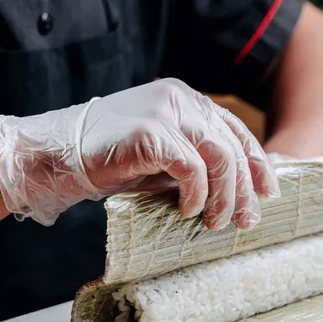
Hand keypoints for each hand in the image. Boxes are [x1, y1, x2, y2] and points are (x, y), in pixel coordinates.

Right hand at [0, 78, 279, 227]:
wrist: (54, 157)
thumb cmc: (108, 162)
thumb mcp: (161, 159)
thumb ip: (194, 163)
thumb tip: (237, 192)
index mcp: (183, 99)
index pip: (233, 129)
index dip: (256, 162)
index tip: (268, 192)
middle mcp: (178, 99)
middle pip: (230, 145)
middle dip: (245, 188)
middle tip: (247, 221)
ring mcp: (163, 112)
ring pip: (218, 156)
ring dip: (224, 195)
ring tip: (217, 222)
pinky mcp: (149, 133)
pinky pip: (190, 167)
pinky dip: (196, 194)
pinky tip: (189, 211)